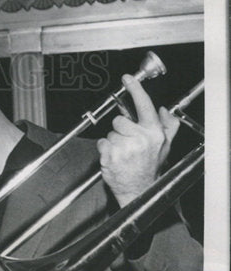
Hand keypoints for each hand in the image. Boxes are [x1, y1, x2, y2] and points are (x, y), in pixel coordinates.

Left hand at [97, 74, 179, 207]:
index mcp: (153, 133)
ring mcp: (124, 148)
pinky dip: (105, 149)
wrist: (138, 190)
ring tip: (123, 153)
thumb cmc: (150, 169)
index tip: (127, 79)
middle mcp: (140, 139)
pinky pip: (102, 142)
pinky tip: (115, 157)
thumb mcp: (165, 146)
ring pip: (111, 132)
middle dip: (121, 129)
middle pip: (120, 120)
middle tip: (128, 142)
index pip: (143, 105)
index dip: (135, 89)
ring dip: (114, 141)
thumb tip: (163, 110)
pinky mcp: (110, 156)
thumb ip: (167, 126)